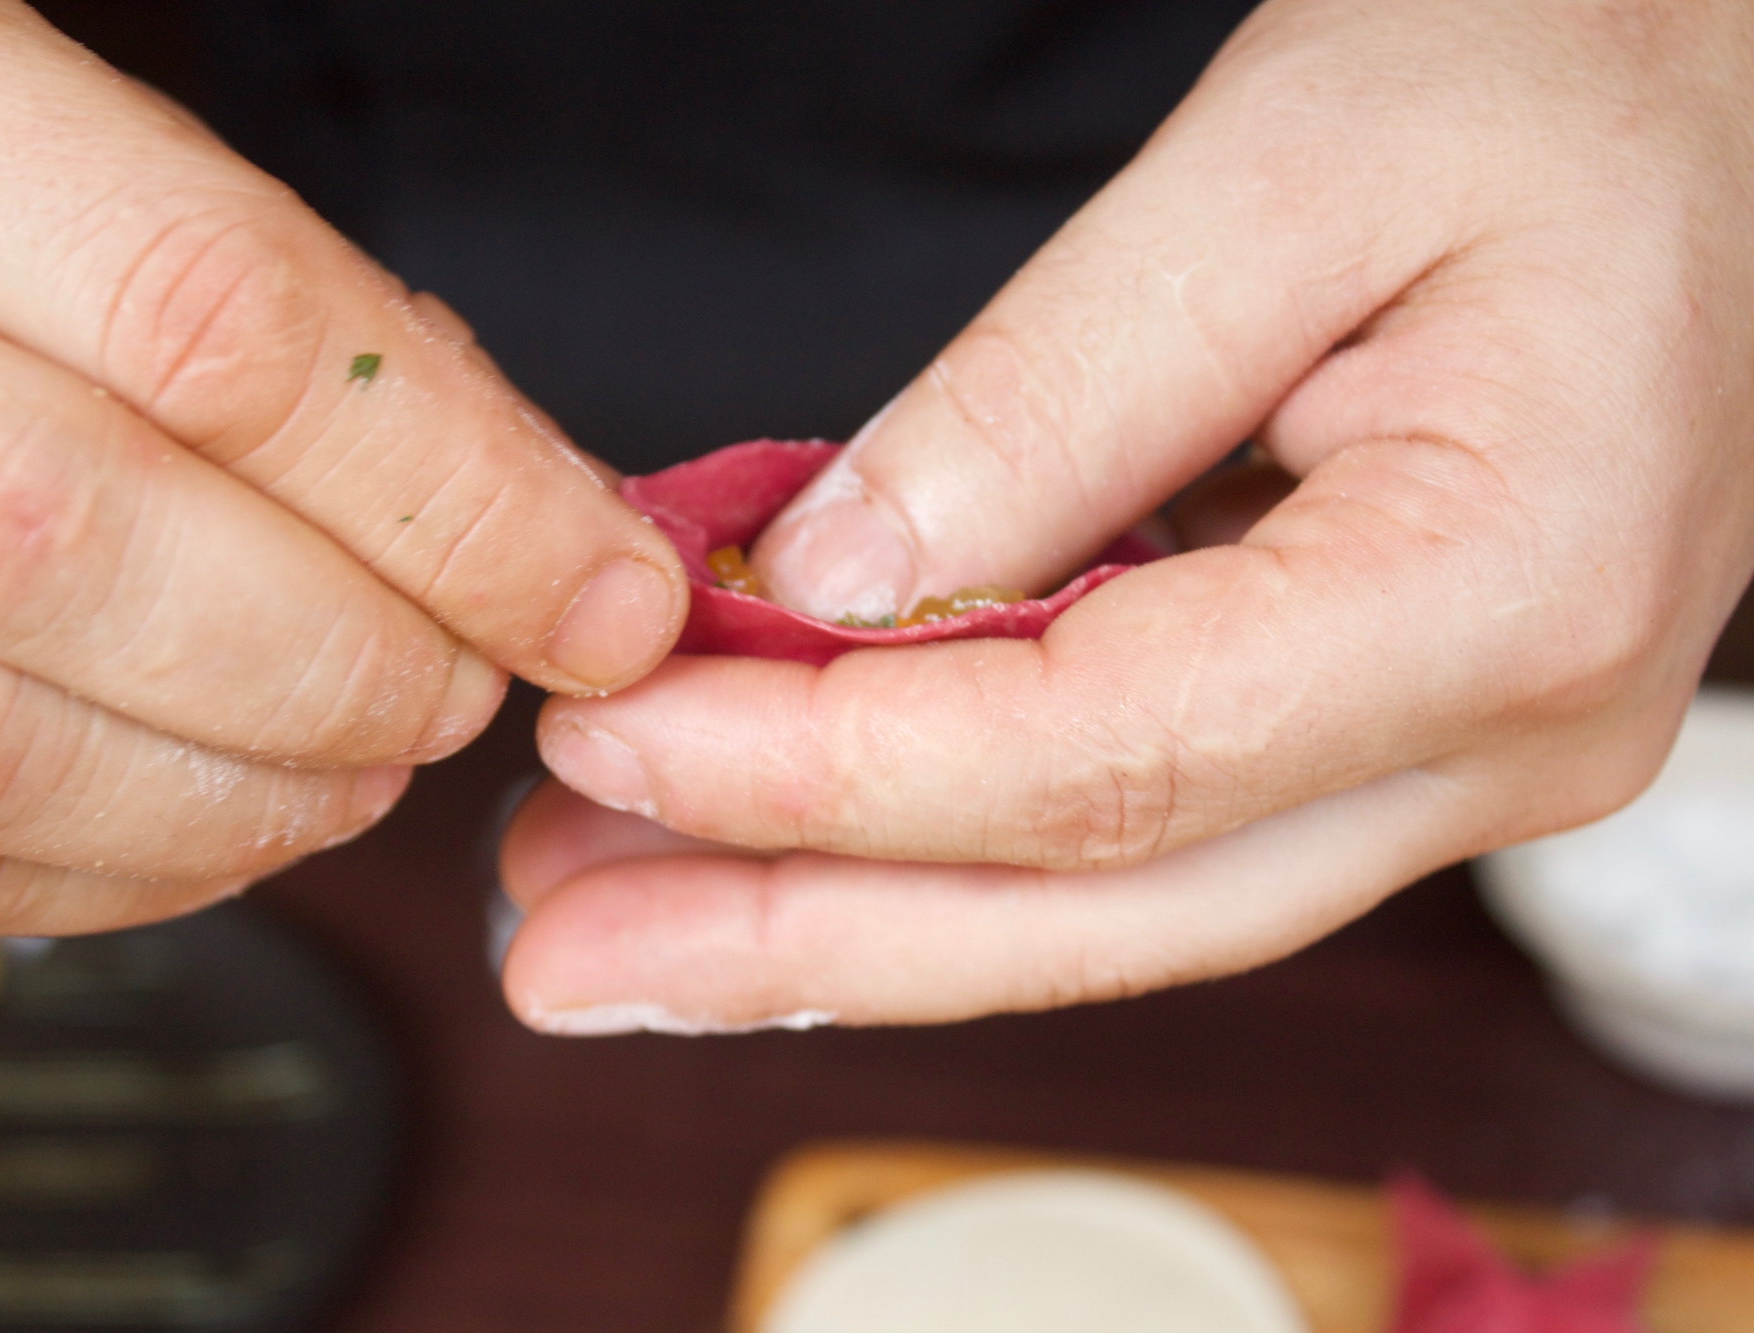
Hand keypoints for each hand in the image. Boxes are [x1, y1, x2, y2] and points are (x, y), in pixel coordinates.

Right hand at [0, 2, 686, 933]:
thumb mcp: (100, 152)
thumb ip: (308, 319)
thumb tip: (551, 528)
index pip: (201, 315)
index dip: (448, 492)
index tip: (603, 594)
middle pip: (65, 539)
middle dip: (344, 657)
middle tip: (463, 686)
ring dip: (243, 796)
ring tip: (360, 763)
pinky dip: (104, 872)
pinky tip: (210, 818)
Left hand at [499, 0, 1753, 1031]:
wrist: (1718, 95)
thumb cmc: (1558, 72)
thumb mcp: (1283, 169)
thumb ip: (1051, 398)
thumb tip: (832, 583)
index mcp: (1502, 592)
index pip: (1100, 763)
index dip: (831, 775)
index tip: (617, 745)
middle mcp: (1499, 736)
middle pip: (1093, 910)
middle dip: (799, 935)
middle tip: (559, 956)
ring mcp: (1450, 758)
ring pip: (1107, 912)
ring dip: (846, 923)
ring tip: (619, 926)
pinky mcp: (1378, 728)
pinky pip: (1137, 834)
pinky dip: (945, 850)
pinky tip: (785, 852)